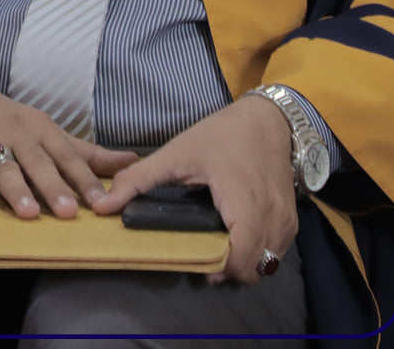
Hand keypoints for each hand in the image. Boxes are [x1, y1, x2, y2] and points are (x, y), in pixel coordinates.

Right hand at [0, 70, 137, 218]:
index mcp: (40, 129)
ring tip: (29, 212)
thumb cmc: (2, 116)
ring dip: (16, 189)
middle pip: (38, 161)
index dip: (86, 180)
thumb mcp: (44, 128)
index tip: (104, 204)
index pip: (68, 156)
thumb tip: (133, 162)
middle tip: (69, 212)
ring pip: (4, 166)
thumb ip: (86, 151)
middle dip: (54, 186)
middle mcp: (16, 133)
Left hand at [96, 96, 296, 285]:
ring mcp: (286, 219)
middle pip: (257, 266)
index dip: (223, 267)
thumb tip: (103, 205)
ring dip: (244, 265)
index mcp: (243, 198)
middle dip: (230, 271)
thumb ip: (138, 180)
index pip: (244, 252)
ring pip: (269, 263)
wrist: (267, 121)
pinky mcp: (291, 220)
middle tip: (203, 260)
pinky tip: (234, 242)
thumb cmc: (221, 136)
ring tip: (216, 252)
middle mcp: (271, 213)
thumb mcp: (175, 154)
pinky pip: (276, 251)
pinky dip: (257, 254)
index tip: (200, 267)